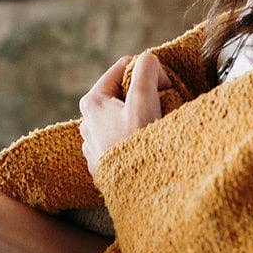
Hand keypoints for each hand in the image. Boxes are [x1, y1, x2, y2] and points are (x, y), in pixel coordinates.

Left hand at [78, 52, 170, 179]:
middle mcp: (87, 122)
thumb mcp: (144, 100)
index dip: (148, 72)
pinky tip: (145, 147)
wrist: (138, 192)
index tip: (165, 89)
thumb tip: (148, 61)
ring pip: (123, 116)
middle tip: (161, 109)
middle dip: (144, 96)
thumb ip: (146, 71)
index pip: (123, 67)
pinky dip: (134, 137)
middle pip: (122, 93)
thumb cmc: (138, 145)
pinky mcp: (102, 163)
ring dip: (140, 117)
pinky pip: (121, 138)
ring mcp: (93, 144)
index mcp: (92, 102)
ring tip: (153, 130)